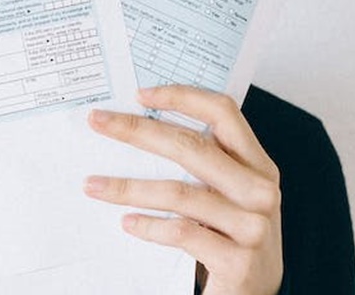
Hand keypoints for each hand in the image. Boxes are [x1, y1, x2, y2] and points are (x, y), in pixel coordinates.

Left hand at [85, 86, 282, 294]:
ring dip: (127, 187)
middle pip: (192, 147)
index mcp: (259, 165)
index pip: (224, 113)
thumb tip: (142, 125)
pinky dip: (149, 226)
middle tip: (99, 122)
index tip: (141, 93)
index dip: (182, 97)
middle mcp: (261, 191)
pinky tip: (127, 223)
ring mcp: (253, 226)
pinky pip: (182, 232)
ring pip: (179, 193)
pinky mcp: (238, 260)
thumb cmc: (234, 238)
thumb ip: (206, 164)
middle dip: (137, 131)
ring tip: (94, 184)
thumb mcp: (229, 195)